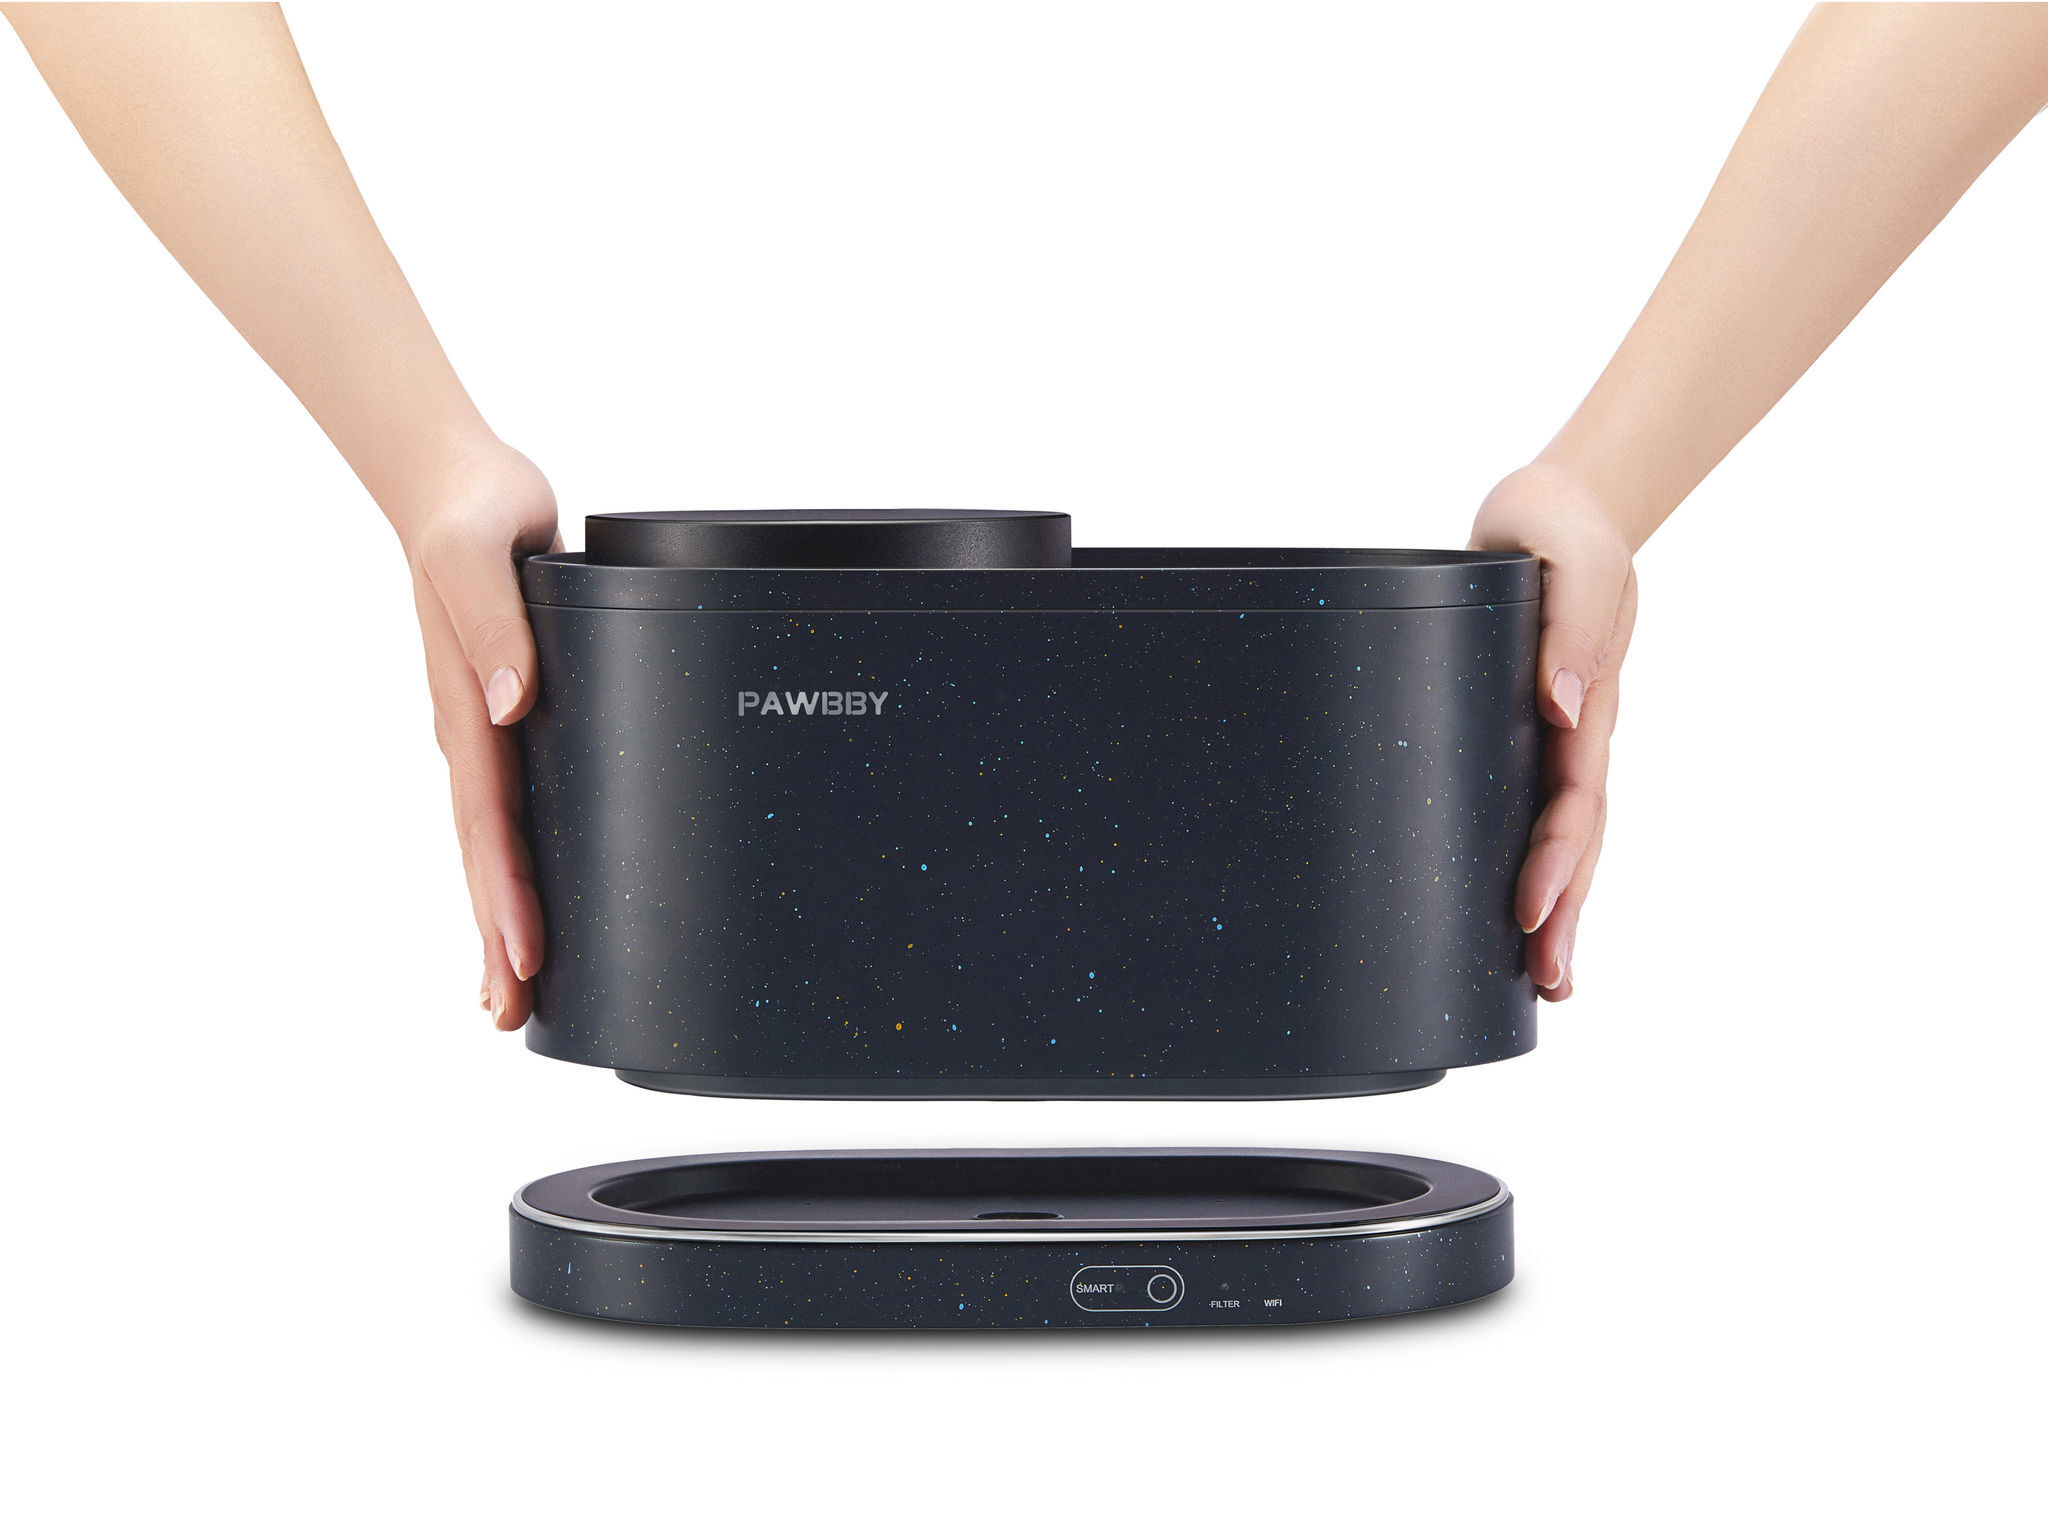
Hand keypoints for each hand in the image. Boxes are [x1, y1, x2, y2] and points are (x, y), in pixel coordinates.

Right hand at [400, 440, 558, 1028]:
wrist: (458, 489)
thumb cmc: (471, 516)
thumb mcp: (484, 552)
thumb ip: (498, 621)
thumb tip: (517, 702)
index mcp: (469, 708)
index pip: (490, 823)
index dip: (505, 894)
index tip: (522, 955)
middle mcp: (475, 734)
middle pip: (485, 858)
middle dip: (497, 938)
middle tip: (509, 1015)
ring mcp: (486, 733)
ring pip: (494, 846)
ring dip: (501, 917)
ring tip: (513, 993)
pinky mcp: (507, 719)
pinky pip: (512, 809)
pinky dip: (516, 865)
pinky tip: (533, 903)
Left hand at [1471, 462, 1637, 1001]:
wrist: (1558, 506)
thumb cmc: (1561, 526)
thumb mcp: (1571, 559)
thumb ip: (1570, 626)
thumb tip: (1562, 706)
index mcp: (1588, 702)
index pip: (1574, 798)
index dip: (1554, 861)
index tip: (1529, 911)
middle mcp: (1577, 732)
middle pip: (1578, 841)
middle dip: (1565, 914)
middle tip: (1551, 984)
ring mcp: (1557, 737)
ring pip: (1563, 839)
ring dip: (1556, 909)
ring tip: (1544, 983)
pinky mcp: (1526, 731)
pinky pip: (1532, 809)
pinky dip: (1529, 863)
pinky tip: (1512, 914)